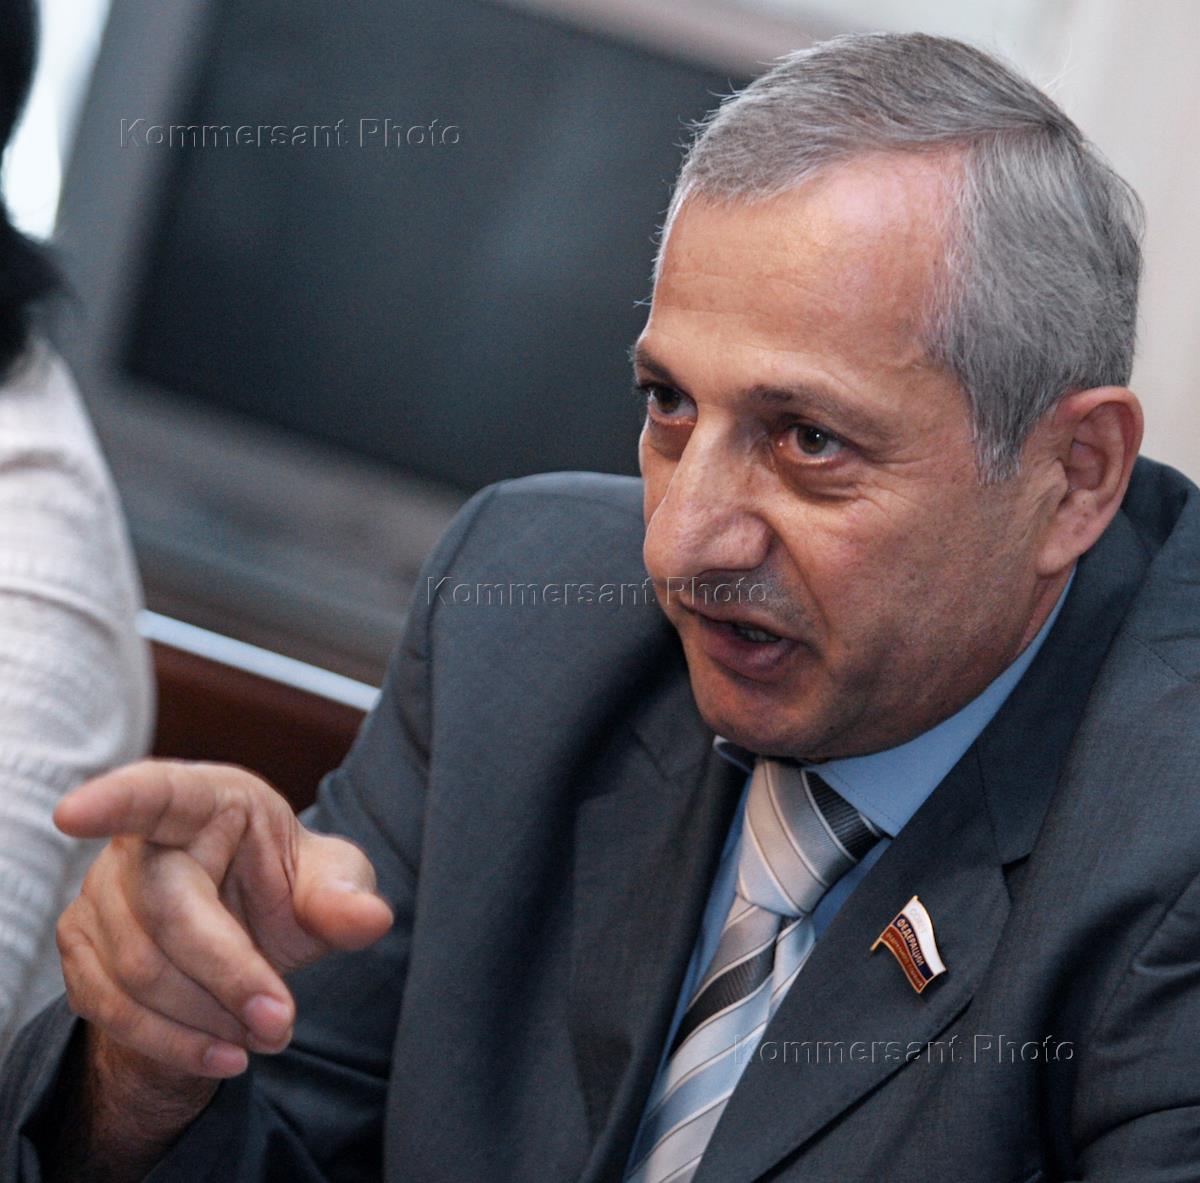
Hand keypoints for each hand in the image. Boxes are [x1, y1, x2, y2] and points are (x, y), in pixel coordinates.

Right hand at [52, 759, 392, 1152]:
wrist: (246, 939)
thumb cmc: (288, 888)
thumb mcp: (331, 884)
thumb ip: (346, 898)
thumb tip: (372, 918)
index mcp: (207, 801)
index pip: (156, 793)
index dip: (116, 801)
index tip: (74, 813)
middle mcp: (141, 842)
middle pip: (167, 911)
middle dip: (229, 975)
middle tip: (282, 1023)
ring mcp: (100, 894)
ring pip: (137, 972)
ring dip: (207, 1017)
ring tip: (264, 1033)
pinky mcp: (81, 949)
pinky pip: (112, 1010)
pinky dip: (173, 1043)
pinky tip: (223, 1052)